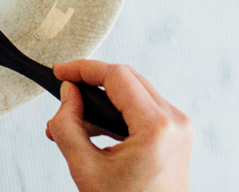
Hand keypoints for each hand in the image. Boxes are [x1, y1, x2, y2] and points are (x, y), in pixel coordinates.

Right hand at [46, 60, 193, 191]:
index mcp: (157, 128)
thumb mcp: (85, 169)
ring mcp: (179, 129)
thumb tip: (68, 93)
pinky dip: (116, 113)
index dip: (83, 68)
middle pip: (126, 79)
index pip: (116, 76)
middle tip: (62, 95)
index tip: (59, 72)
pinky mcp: (177, 137)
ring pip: (133, 92)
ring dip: (101, 101)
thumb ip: (67, 124)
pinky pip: (143, 109)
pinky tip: (92, 130)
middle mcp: (175, 122)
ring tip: (72, 122)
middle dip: (90, 84)